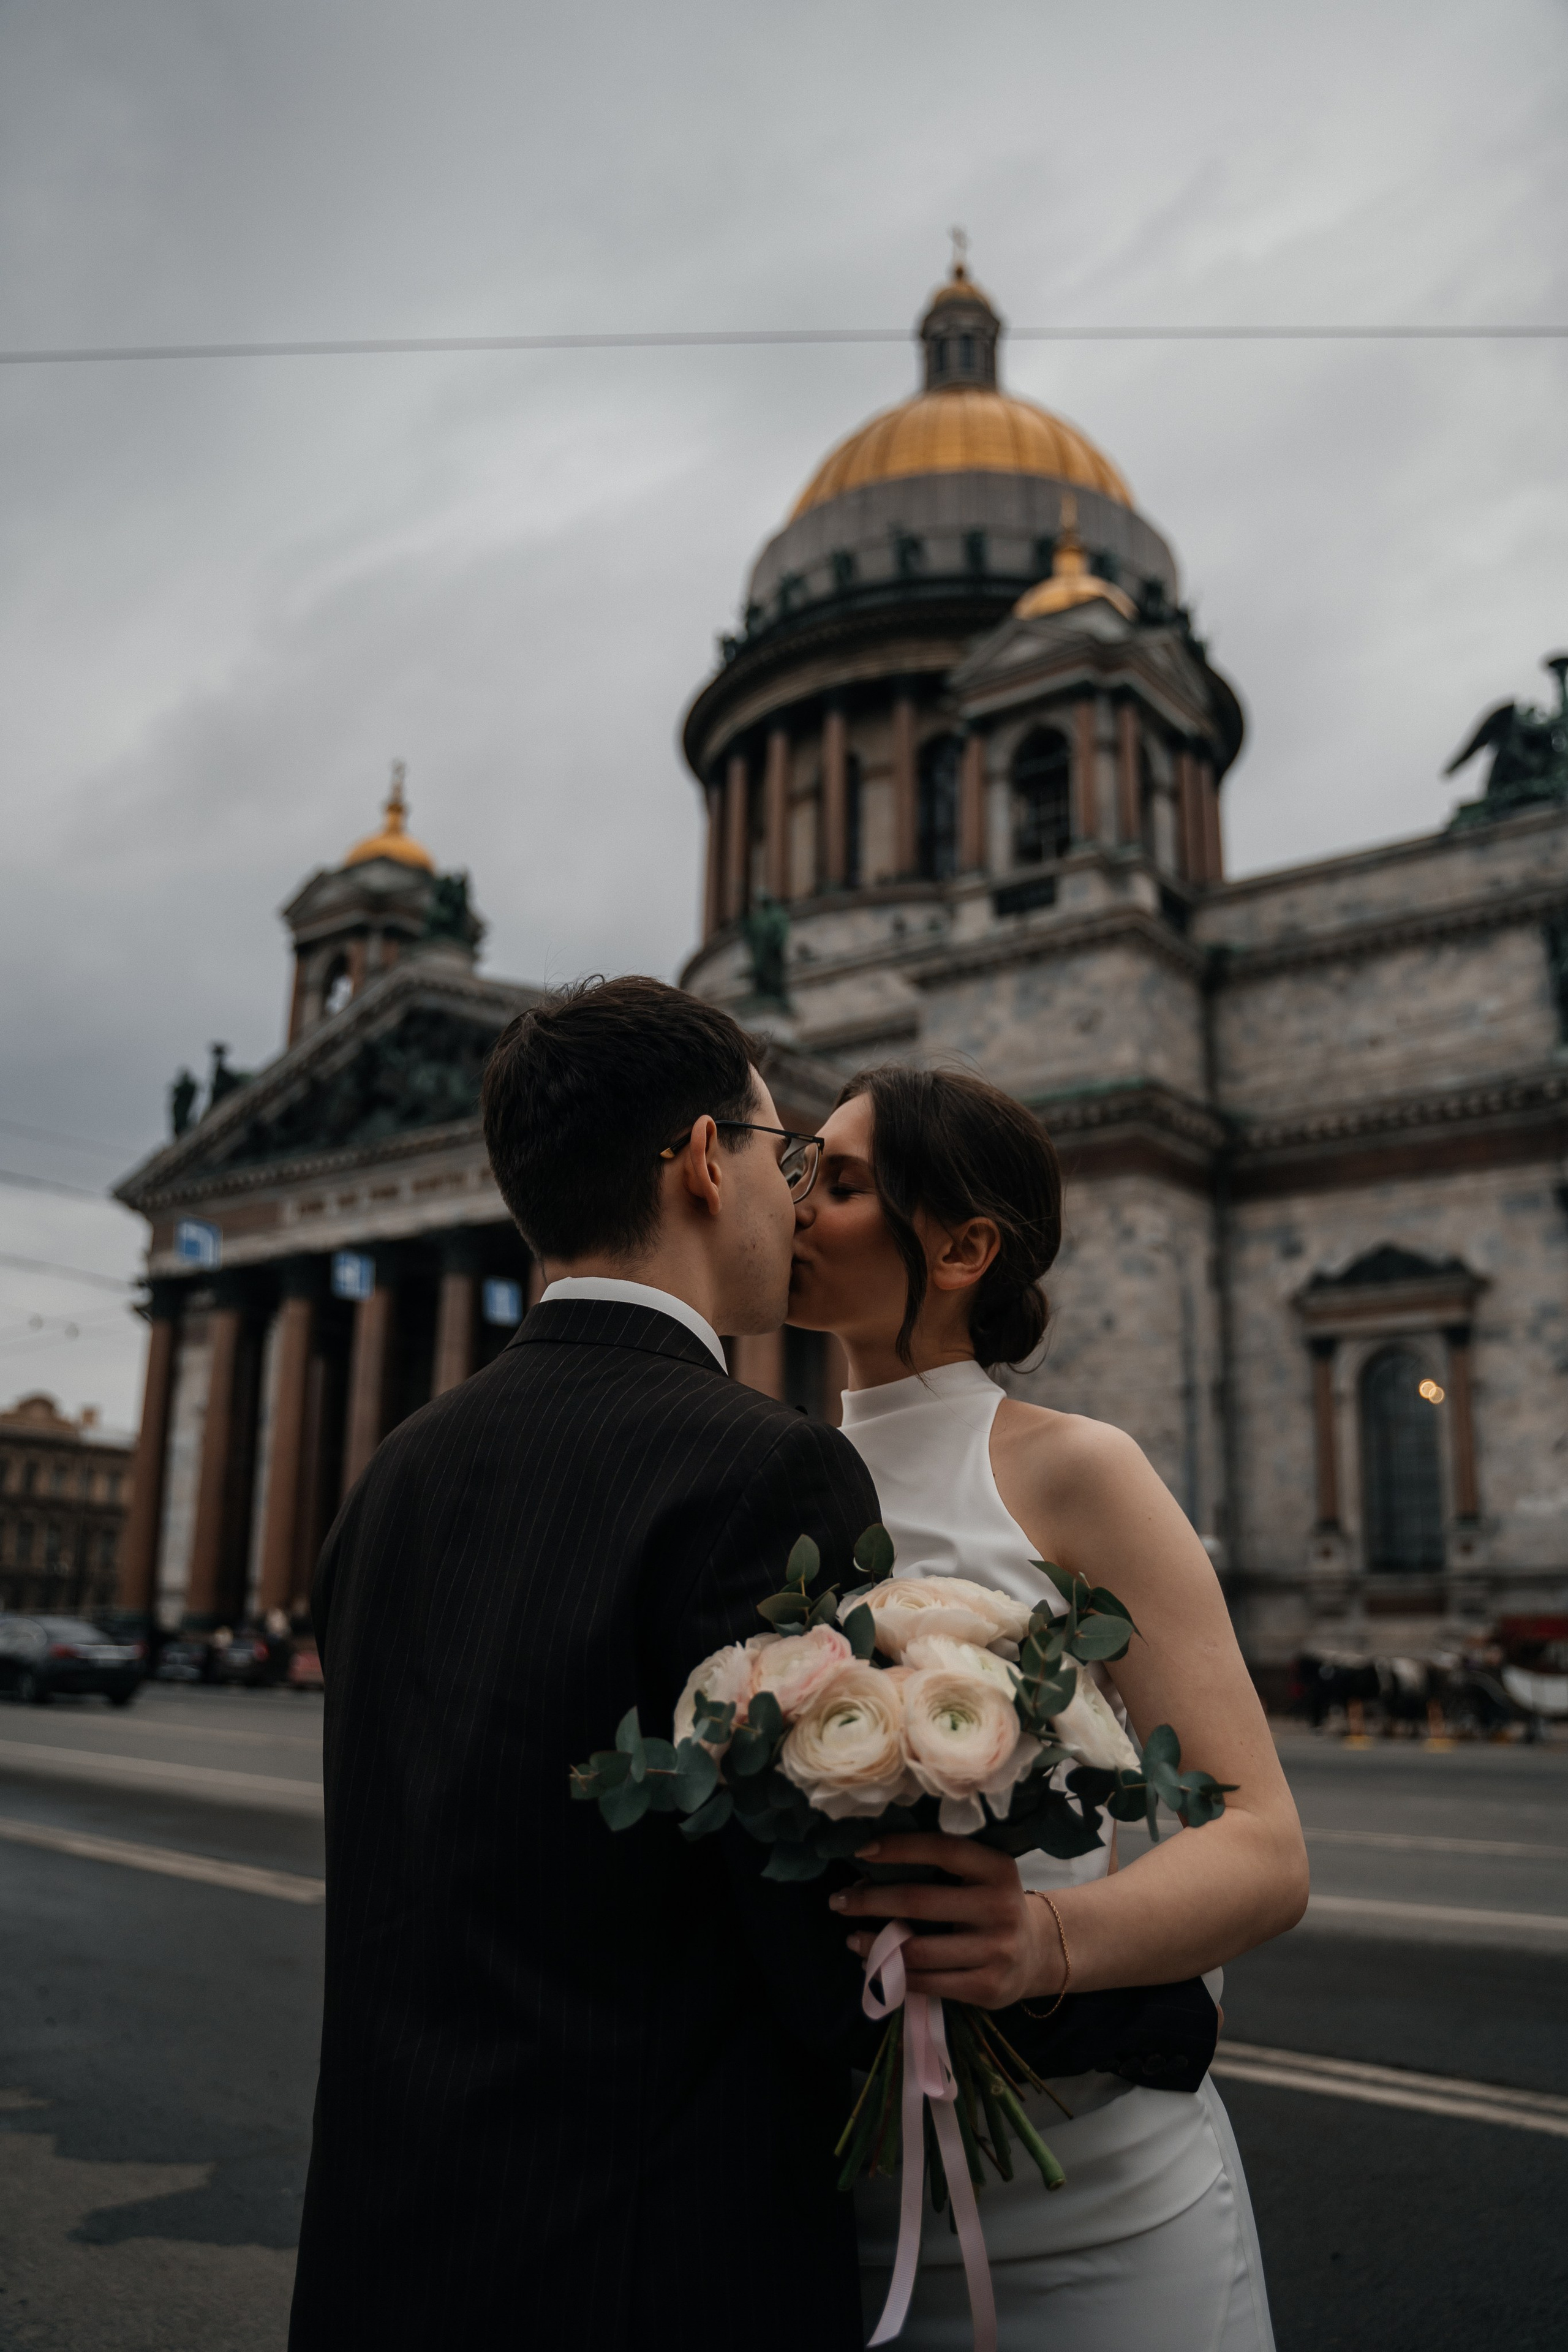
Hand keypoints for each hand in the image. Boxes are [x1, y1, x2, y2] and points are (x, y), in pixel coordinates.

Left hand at [828, 1834, 1064, 2009]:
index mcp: (997, 1868)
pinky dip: (895, 1976)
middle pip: (920, 1901)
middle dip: (870, 1901)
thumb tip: (868, 1870)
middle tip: (838, 1901)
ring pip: (918, 1950)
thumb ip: (939, 1869)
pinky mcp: (988, 1988)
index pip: (942, 1849)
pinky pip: (928, 1982)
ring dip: (875, 1945)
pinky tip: (877, 1967)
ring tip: (852, 1939)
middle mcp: (1000, 1907)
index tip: (860, 1852)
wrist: (1037, 1952)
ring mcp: (996, 1951)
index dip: (898, 1848)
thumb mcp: (980, 1877)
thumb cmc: (991, 1905)